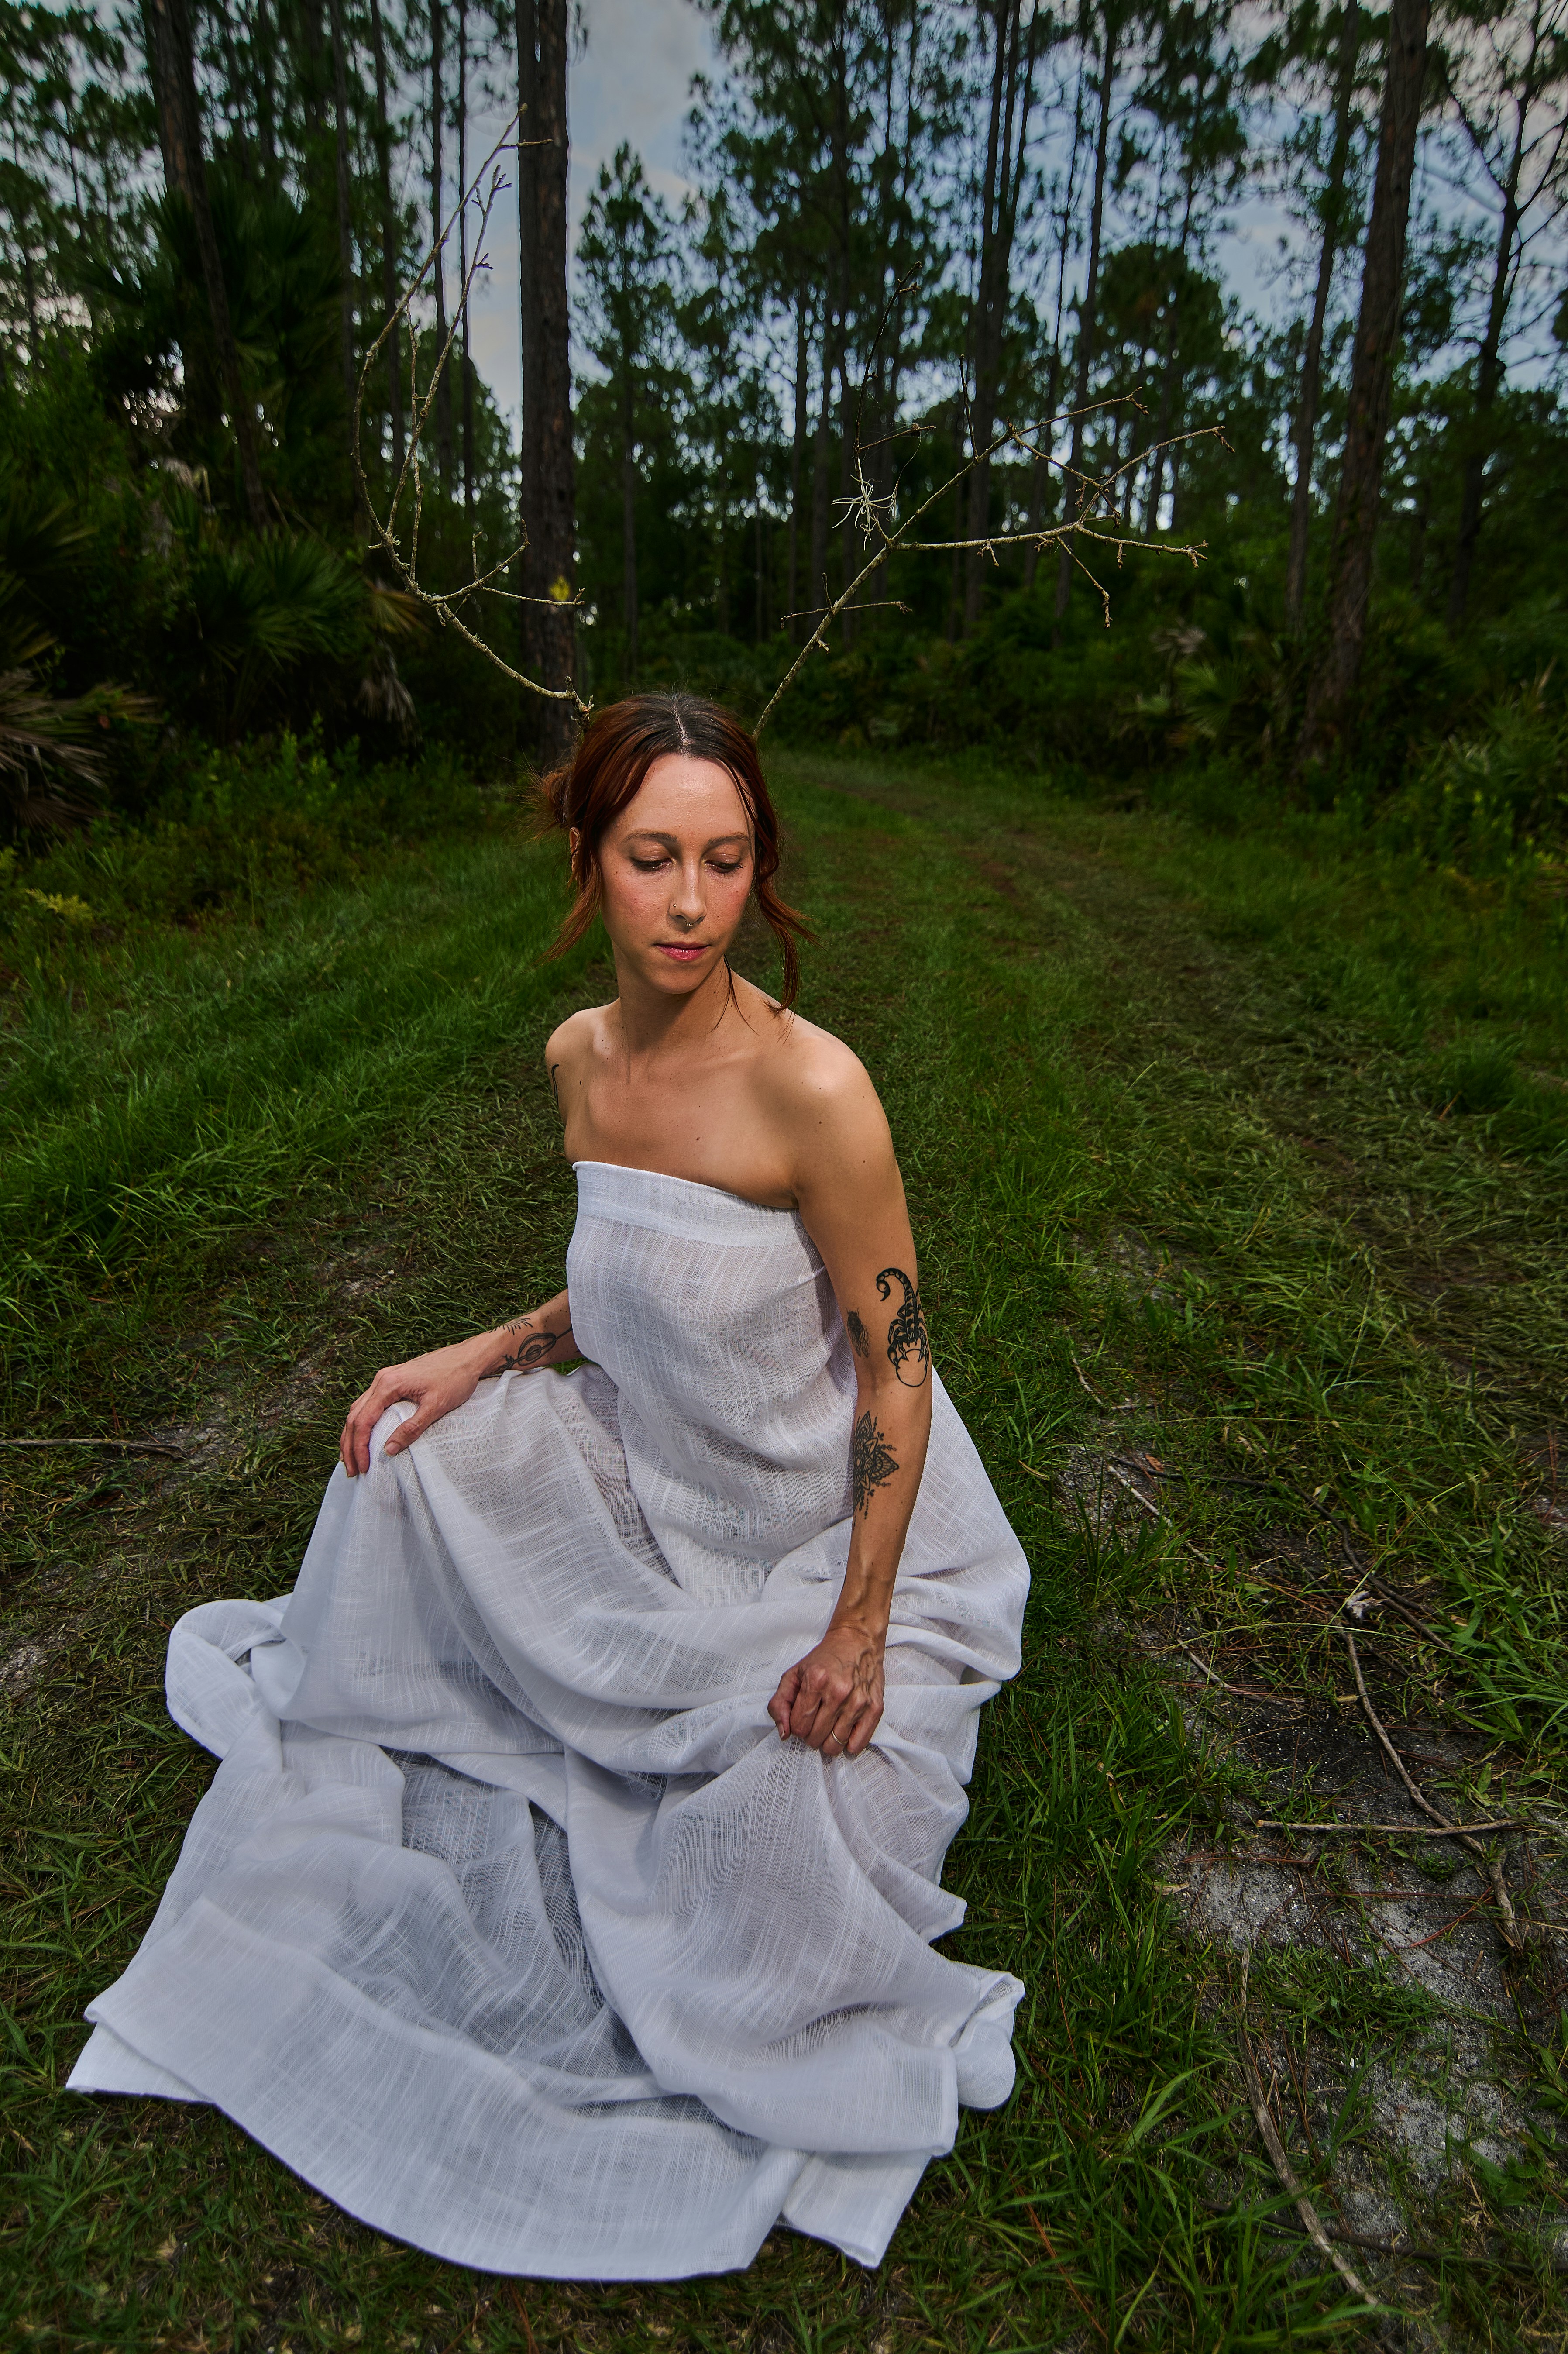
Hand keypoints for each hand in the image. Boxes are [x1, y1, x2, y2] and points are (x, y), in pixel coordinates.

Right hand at [338, 1338, 486, 1477]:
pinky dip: (361, 1422)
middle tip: (351, 1470)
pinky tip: (363, 1436)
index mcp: (388, 1384)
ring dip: (352, 1435)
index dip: (359, 1447)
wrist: (468, 1357)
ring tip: (351, 1458)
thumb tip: (387, 1450)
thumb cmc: (455, 1379)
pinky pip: (368, 1404)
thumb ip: (411, 1428)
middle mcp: (381, 1380)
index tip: (362, 1468)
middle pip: (354, 1416)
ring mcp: (385, 1379)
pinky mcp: (392, 1381)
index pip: (362, 1421)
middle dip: (349, 1446)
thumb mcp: (435, 1406)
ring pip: (358, 1410)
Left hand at [768, 1618, 884, 1758]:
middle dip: (811, 1733)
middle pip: (815, 1738)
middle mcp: (839, 1692)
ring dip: (828, 1740)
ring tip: (829, 1723)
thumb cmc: (824, 1659)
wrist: (857, 1641)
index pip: (798, 1726)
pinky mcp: (875, 1708)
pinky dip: (848, 1744)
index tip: (802, 1715)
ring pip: (834, 1745)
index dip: (797, 1725)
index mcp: (816, 1681)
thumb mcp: (794, 1674)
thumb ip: (780, 1703)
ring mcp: (859, 1702)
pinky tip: (844, 1729)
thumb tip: (784, 1733)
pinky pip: (857, 1745)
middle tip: (816, 1718)